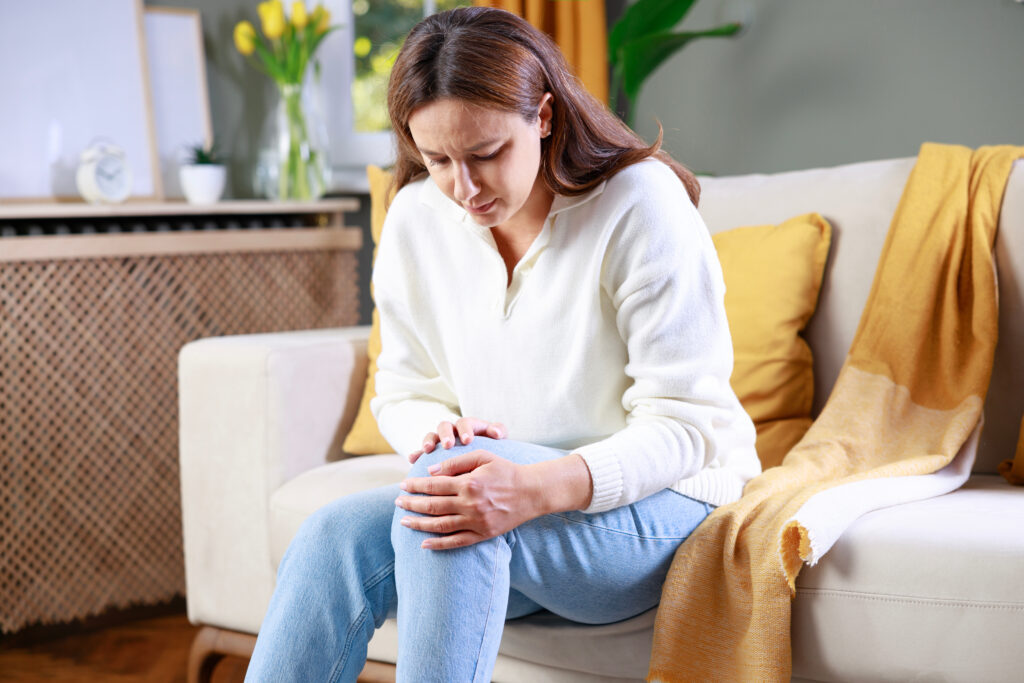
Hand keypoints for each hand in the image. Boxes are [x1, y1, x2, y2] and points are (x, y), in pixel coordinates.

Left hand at [395, 450, 539, 549]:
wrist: (532, 492)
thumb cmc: (506, 471)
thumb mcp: (483, 457)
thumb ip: (456, 462)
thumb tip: (430, 471)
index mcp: (469, 483)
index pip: (434, 485)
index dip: (415, 485)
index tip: (403, 485)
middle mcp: (470, 504)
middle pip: (433, 506)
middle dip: (412, 504)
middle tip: (397, 502)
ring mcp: (476, 522)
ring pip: (440, 526)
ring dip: (419, 524)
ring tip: (404, 521)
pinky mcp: (483, 535)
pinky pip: (456, 542)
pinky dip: (439, 545)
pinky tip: (424, 544)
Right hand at [407, 417, 506, 462]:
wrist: (484, 459)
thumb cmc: (492, 446)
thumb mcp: (497, 437)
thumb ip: (498, 431)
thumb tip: (497, 433)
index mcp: (468, 425)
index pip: (464, 423)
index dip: (465, 430)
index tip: (467, 440)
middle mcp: (452, 430)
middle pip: (444, 426)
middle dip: (445, 434)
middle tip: (448, 444)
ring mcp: (440, 440)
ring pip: (431, 436)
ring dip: (428, 441)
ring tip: (427, 450)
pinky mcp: (432, 453)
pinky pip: (421, 451)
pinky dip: (416, 454)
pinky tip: (412, 459)